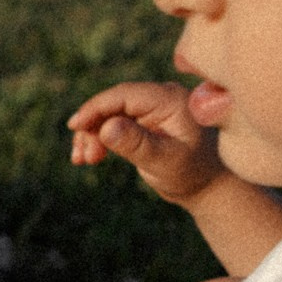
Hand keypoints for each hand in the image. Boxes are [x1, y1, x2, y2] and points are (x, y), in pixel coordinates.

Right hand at [66, 81, 231, 206]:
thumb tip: (106, 127)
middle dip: (92, 127)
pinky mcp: (144, 119)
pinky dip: (99, 137)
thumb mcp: (163, 161)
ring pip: (110, 114)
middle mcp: (161, 97)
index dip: (96, 108)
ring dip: (92, 135)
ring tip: (85, 160)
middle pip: (113, 103)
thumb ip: (136, 143)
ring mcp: (152, 107)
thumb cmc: (190, 174)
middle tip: (83, 157)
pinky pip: (114, 122)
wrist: (206, 186)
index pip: (124, 95)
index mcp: (170, 100)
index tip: (75, 126)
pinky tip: (89, 156)